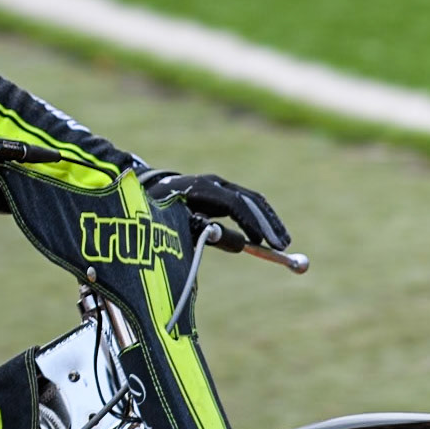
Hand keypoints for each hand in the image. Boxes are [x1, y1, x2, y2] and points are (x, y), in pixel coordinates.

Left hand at [143, 172, 290, 249]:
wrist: (146, 196)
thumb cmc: (158, 215)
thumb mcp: (176, 227)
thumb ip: (205, 234)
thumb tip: (241, 244)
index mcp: (199, 188)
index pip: (234, 203)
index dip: (251, 223)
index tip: (264, 243)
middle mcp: (211, 183)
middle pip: (248, 199)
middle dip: (267, 223)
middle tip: (282, 246)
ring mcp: (217, 185)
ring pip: (251, 200)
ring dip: (268, 221)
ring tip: (282, 243)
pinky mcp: (220, 192)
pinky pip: (245, 204)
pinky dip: (259, 219)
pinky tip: (269, 236)